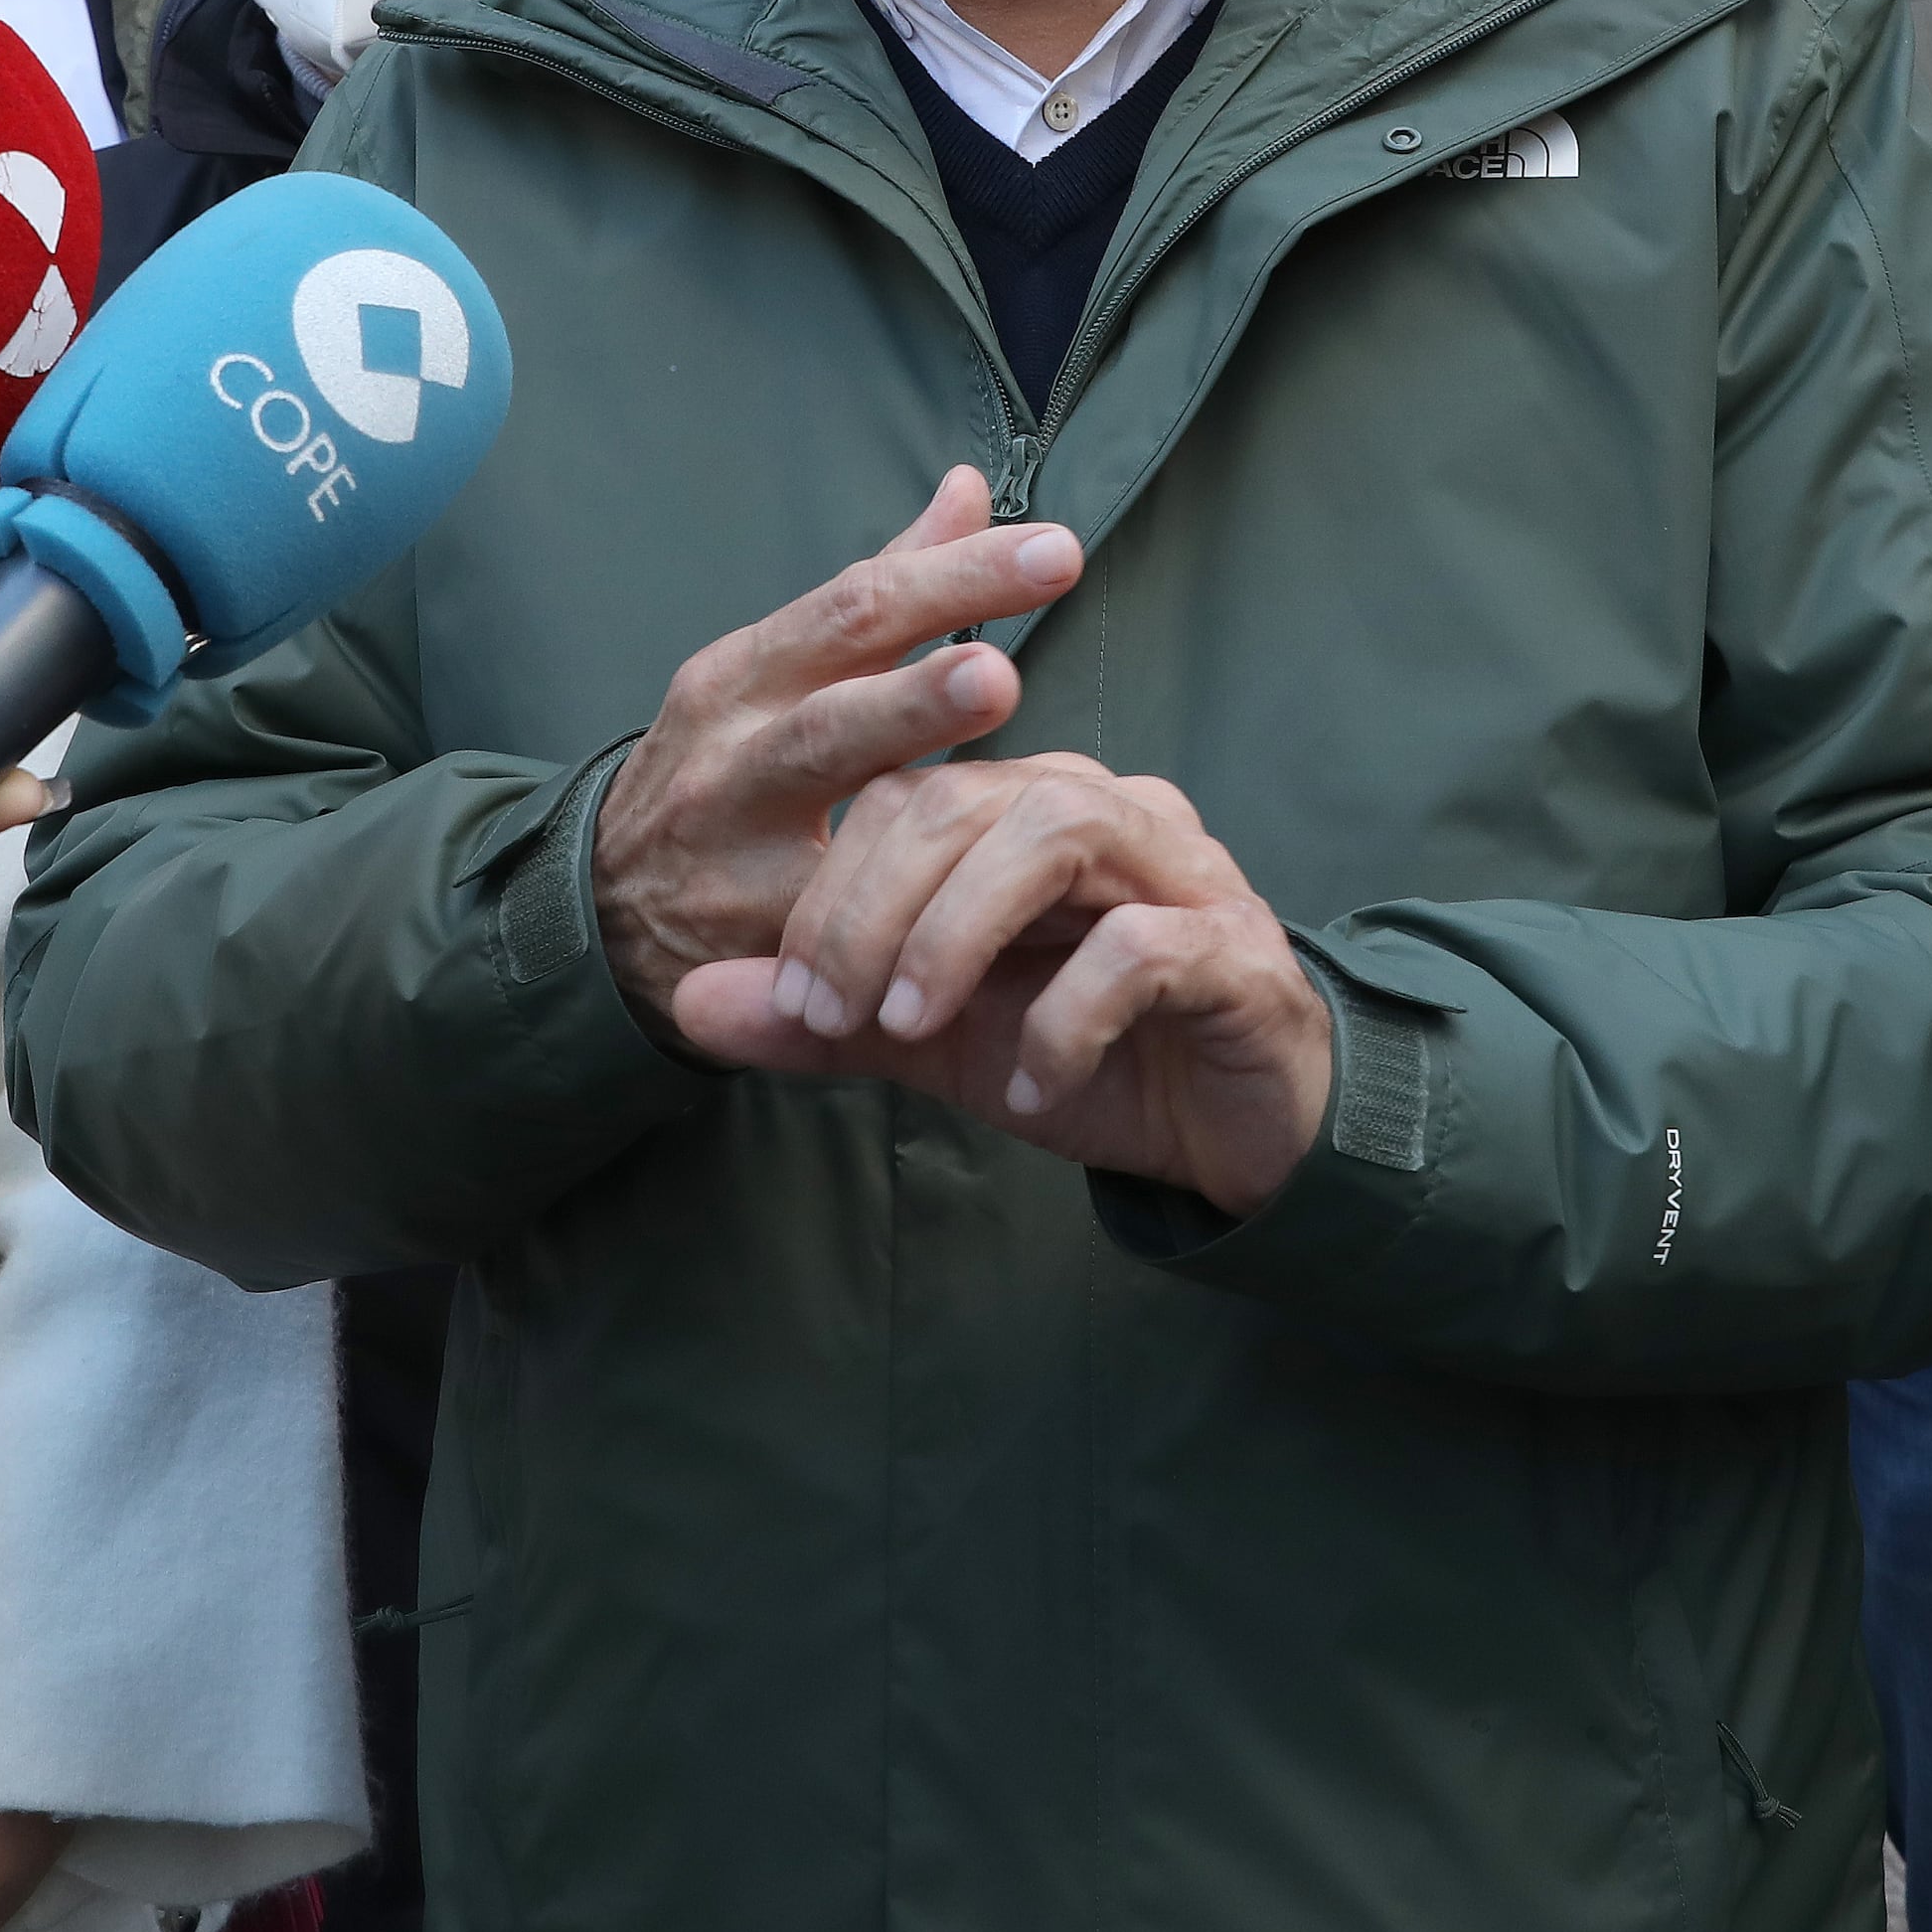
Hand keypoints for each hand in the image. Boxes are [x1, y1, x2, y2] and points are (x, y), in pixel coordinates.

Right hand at [588, 467, 1081, 1028]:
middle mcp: (731, 750)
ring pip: (816, 796)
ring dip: (902, 739)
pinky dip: (912, 897)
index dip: (955, 579)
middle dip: (926, 677)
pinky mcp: (754, 941)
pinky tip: (995, 888)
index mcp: (747, 677)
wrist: (600, 911)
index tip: (1055, 552)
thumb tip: (968, 490)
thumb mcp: (776, 676)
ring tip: (991, 698)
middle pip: (835, 703)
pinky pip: (842, 915)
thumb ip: (881, 594)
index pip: (856, 610)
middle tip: (1008, 658)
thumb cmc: (721, 771)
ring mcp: (735, 849)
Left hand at [671, 752, 1336, 1215]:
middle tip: (831, 1014)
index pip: (911, 793)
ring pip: (1054, 832)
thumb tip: (692, 1004)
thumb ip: (826, 1019)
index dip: (833, 887)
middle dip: (873, 908)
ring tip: (912, 1029)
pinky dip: (1064, 1018)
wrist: (1238, 1138)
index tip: (789, 996)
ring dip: (956, 934)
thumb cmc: (1089, 1067)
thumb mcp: (935, 1045)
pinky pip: (1139, 947)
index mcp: (1031, 815)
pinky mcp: (1235, 950)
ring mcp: (1183, 872)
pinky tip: (1030, 1089)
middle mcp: (1111, 815)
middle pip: (969, 797)